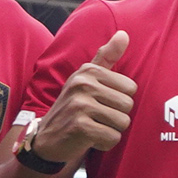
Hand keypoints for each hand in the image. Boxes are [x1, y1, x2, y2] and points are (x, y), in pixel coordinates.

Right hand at [24, 30, 133, 166]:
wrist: (47, 138)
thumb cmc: (74, 106)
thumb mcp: (87, 78)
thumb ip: (106, 57)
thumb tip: (124, 34)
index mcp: (88, 71)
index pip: (131, 87)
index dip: (119, 100)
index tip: (101, 103)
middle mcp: (83, 84)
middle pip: (128, 105)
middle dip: (117, 117)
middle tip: (96, 117)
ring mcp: (80, 105)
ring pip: (123, 122)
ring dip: (111, 130)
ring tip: (93, 127)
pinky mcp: (80, 127)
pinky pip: (112, 137)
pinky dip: (104, 143)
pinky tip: (89, 138)